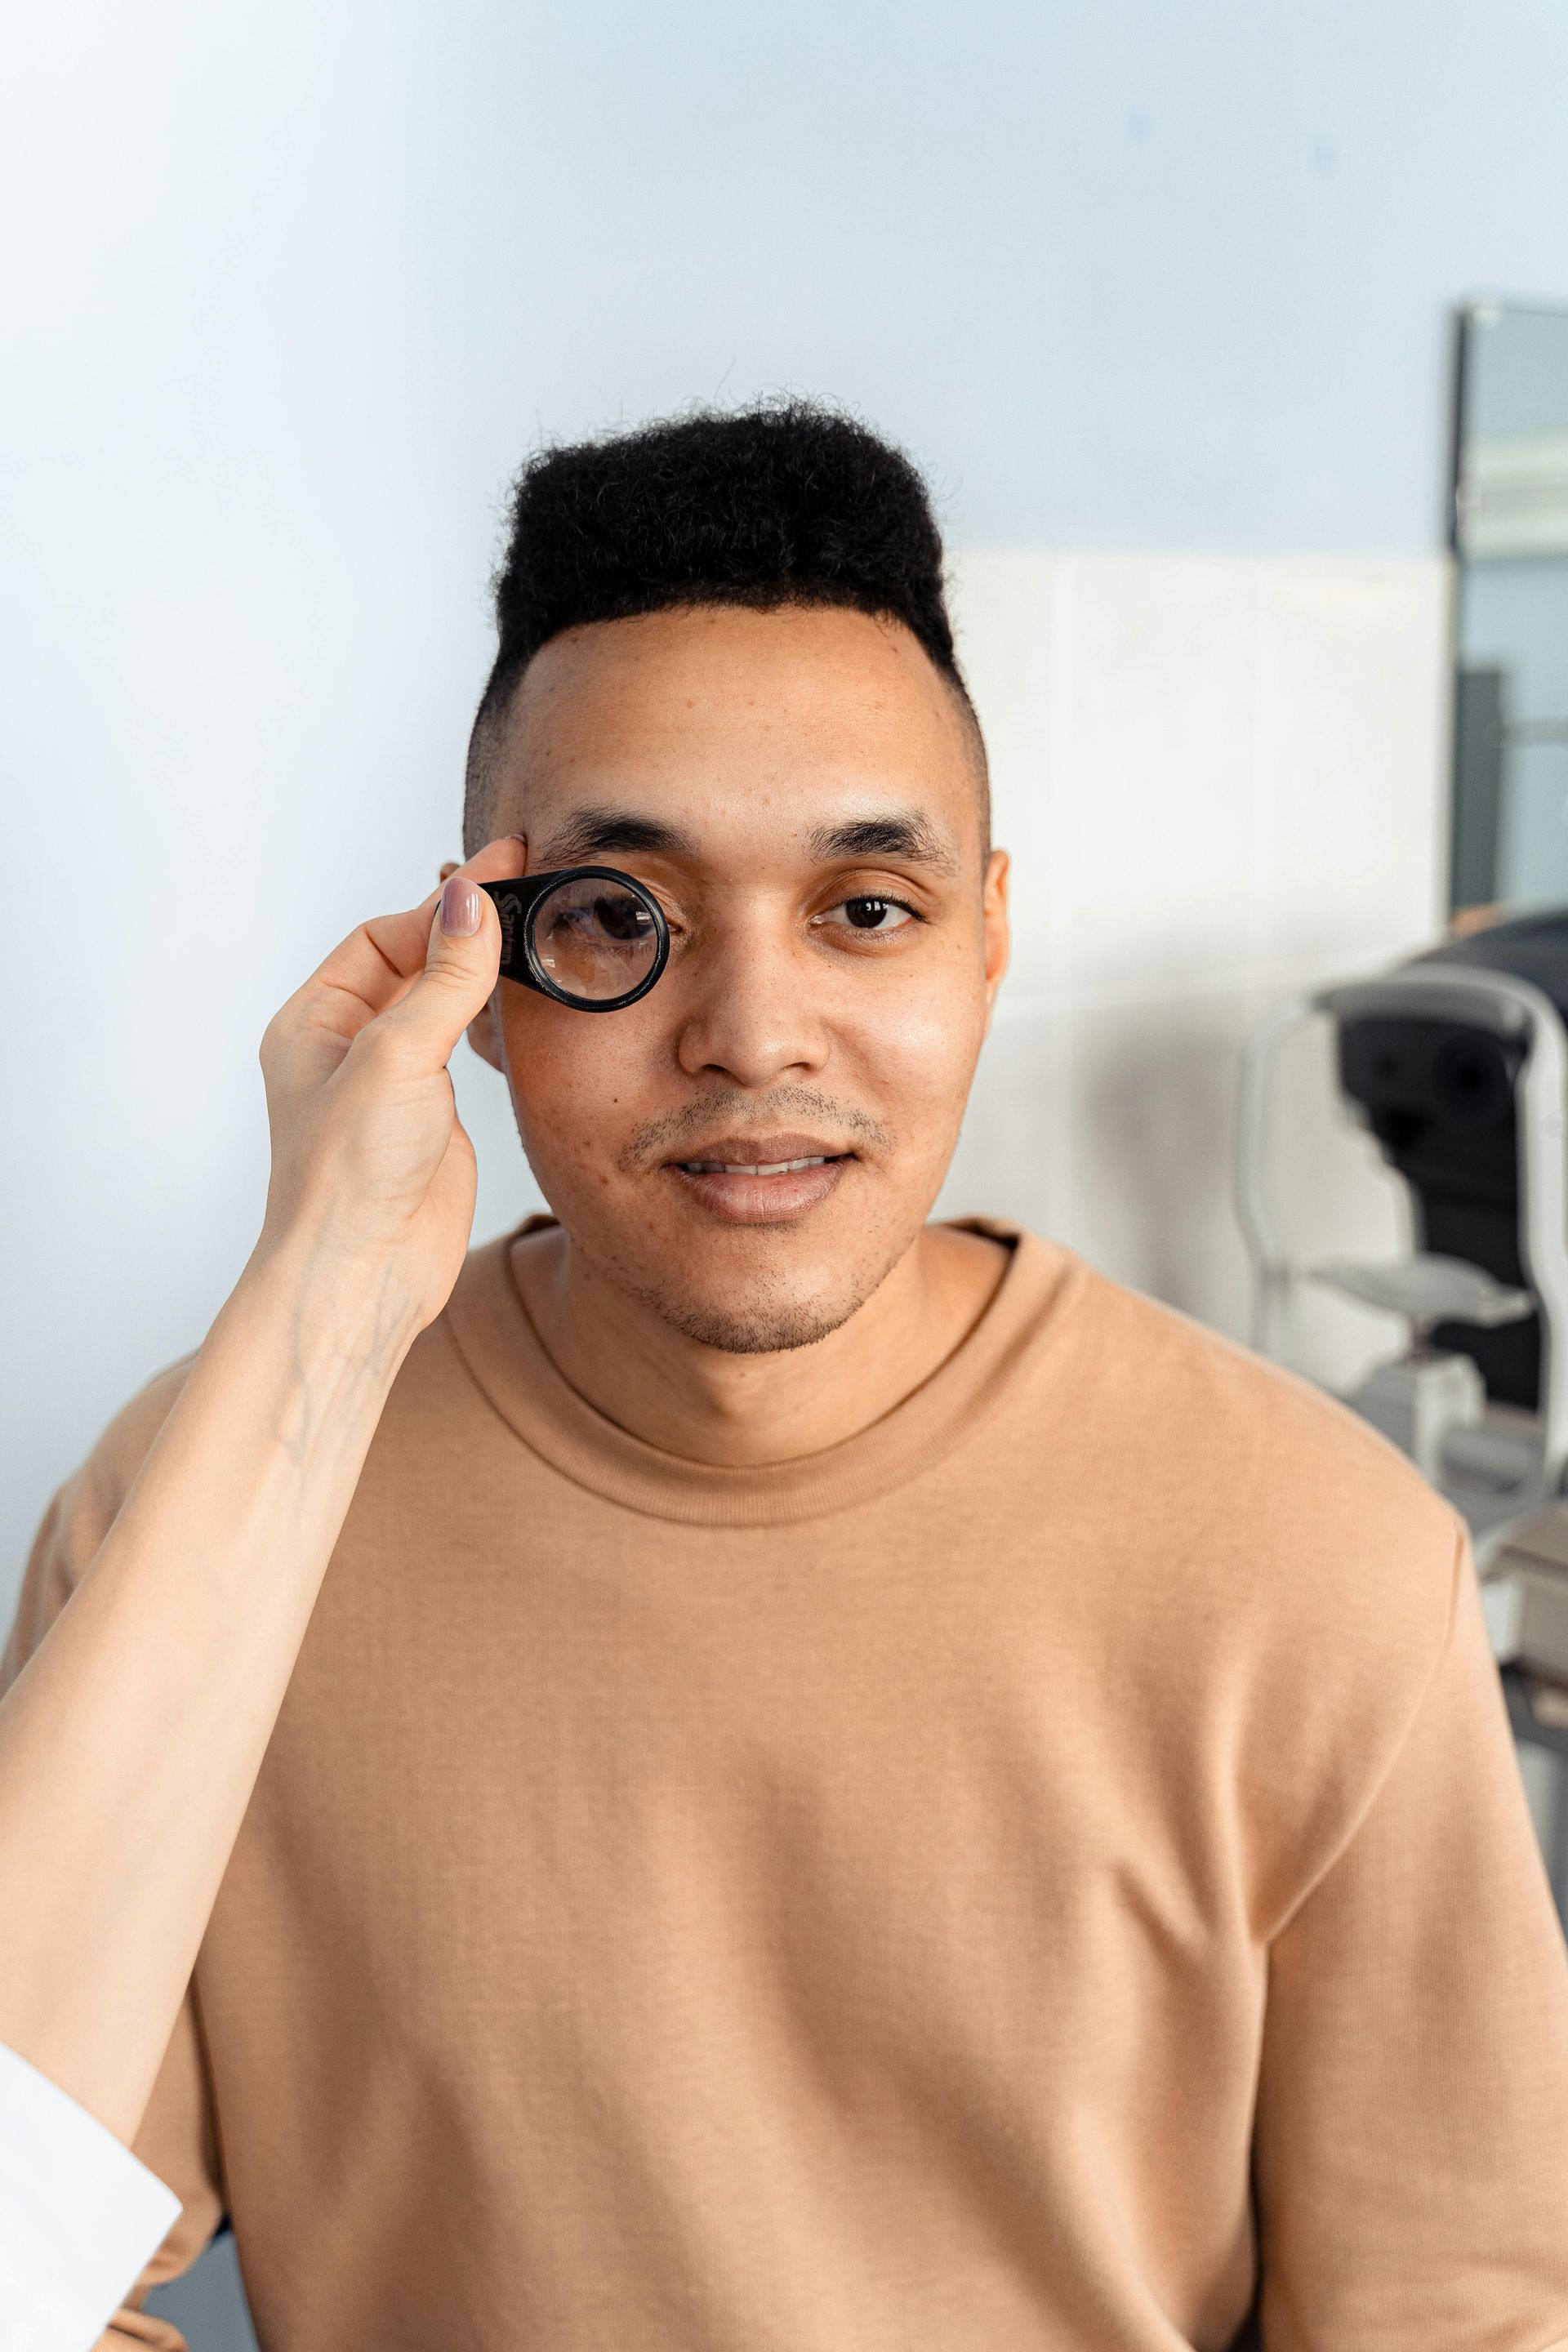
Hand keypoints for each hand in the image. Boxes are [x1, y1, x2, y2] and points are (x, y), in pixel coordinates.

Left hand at [251, 835, 526, 1339]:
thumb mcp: (396, 1056)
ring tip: (534, 932)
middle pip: (414, 961)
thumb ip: (441, 978)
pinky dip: (495, 1019)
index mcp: (315, 1021)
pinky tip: (524, 1001)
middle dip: (465, 927)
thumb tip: (470, 902)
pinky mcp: (436, 1121)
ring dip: (483, 971)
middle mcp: (350, 1047)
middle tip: (529, 885)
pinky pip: (466, 1050)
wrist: (364, 1274)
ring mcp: (396, 1085)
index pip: (383, 935)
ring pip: (443, 1004)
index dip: (441, 905)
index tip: (501, 869)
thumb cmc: (346, 1175)